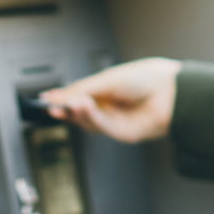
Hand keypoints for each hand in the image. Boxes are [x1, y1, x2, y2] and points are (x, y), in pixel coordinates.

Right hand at [40, 57, 179, 143]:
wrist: (170, 92)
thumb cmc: (144, 79)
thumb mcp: (106, 81)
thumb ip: (81, 90)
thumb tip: (57, 95)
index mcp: (104, 89)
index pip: (77, 95)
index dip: (61, 98)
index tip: (44, 99)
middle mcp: (108, 105)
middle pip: (79, 112)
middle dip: (65, 109)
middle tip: (52, 106)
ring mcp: (115, 120)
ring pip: (87, 122)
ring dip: (77, 113)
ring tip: (73, 102)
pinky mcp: (122, 133)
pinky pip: (101, 128)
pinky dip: (90, 118)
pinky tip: (85, 108)